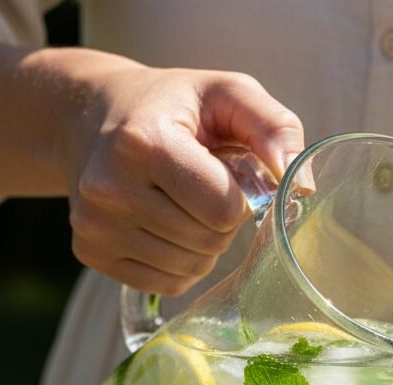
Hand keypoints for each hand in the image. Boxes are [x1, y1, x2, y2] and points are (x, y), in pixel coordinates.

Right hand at [61, 59, 303, 292]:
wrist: (91, 116)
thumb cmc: (171, 106)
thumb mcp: (225, 93)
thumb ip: (274, 127)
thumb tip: (301, 183)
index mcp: (143, 142)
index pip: (223, 208)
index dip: (239, 195)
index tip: (222, 169)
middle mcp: (109, 188)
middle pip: (208, 241)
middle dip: (220, 220)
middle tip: (200, 185)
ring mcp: (95, 226)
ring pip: (191, 268)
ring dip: (202, 243)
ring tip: (181, 203)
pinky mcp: (92, 253)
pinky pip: (168, 284)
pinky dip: (179, 262)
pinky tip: (163, 225)